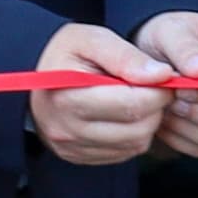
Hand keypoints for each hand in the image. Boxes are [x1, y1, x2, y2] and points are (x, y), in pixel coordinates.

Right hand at [31, 22, 173, 166]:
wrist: (34, 78)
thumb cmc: (65, 55)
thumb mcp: (91, 39)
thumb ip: (126, 55)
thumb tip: (162, 75)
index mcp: (68, 97)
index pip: (132, 104)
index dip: (158, 90)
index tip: (163, 76)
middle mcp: (67, 129)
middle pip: (138, 128)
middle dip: (155, 106)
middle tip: (152, 88)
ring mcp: (72, 148)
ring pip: (136, 144)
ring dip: (147, 122)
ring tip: (136, 99)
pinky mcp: (79, 157)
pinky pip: (125, 153)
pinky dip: (133, 135)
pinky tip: (123, 115)